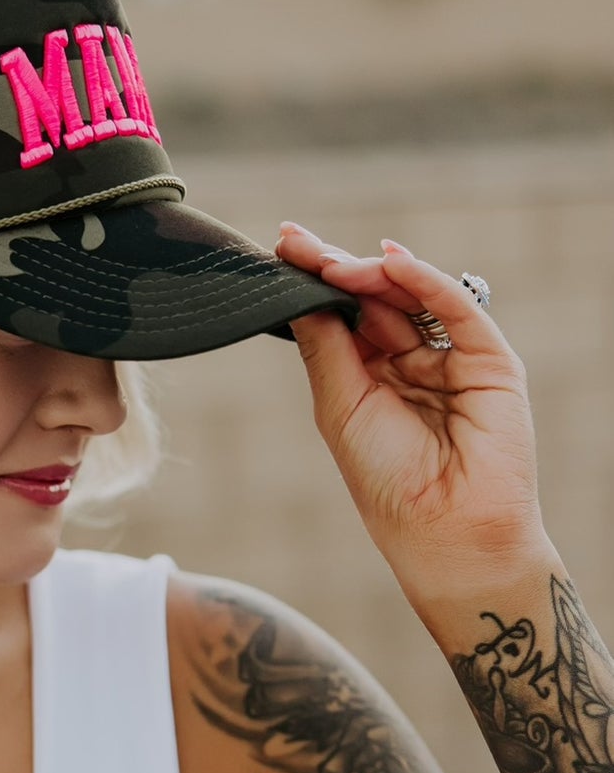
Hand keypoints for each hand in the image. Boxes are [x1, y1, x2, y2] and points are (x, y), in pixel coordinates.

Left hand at [273, 224, 552, 617]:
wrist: (444, 530)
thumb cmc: (387, 482)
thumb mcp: (340, 407)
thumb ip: (325, 348)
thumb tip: (302, 291)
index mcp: (372, 379)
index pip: (343, 317)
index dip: (316, 282)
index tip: (282, 246)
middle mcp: (411, 363)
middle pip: (373, 299)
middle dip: (335, 268)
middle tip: (296, 242)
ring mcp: (451, 358)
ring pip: (410, 297)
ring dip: (369, 273)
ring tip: (330, 262)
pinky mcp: (489, 359)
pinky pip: (456, 308)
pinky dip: (423, 281)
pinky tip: (388, 263)